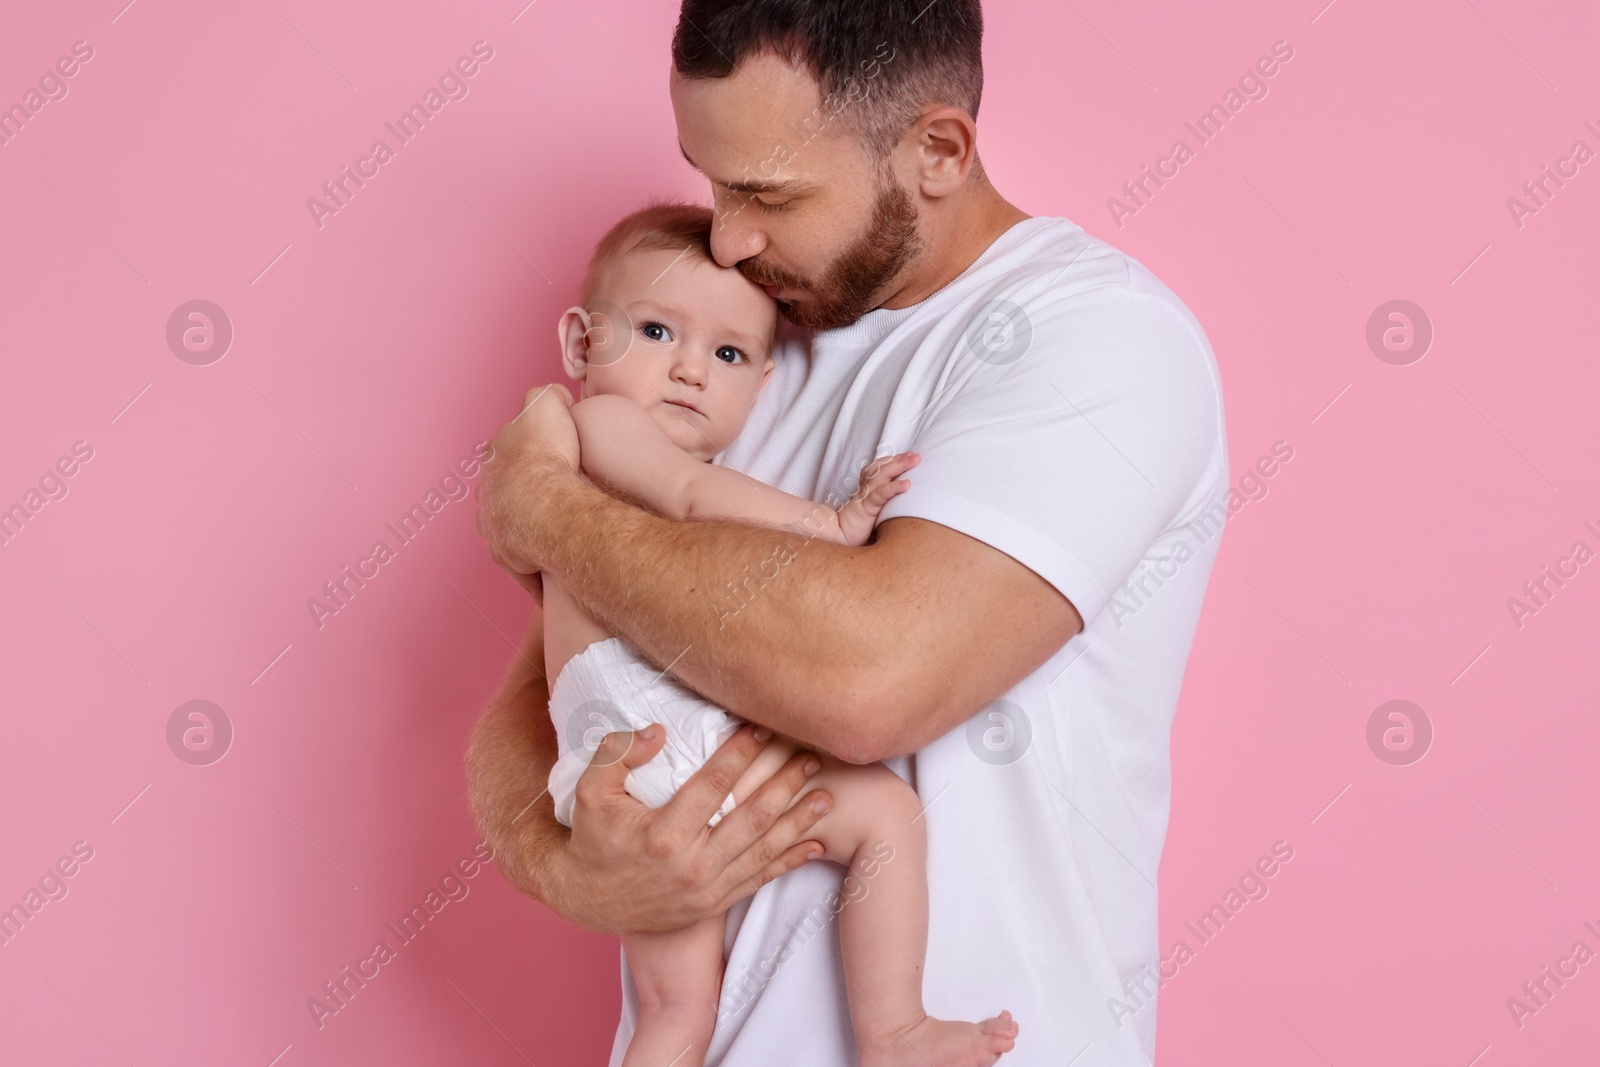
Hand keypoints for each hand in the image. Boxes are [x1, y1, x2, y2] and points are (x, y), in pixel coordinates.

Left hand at [476, 385, 579, 580]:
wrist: (542, 502)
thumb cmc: (545, 454)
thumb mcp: (545, 403)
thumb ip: (547, 395)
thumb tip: (558, 398)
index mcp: (492, 462)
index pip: (502, 458)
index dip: (524, 459)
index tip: (542, 463)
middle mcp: (486, 498)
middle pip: (503, 498)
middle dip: (521, 501)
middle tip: (552, 504)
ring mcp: (494, 532)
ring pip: (511, 534)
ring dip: (527, 537)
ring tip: (555, 539)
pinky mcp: (510, 561)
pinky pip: (526, 571)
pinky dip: (539, 574)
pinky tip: (555, 577)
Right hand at [560, 723, 832, 934]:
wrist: (583, 900)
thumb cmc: (590, 839)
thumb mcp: (588, 792)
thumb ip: (618, 754)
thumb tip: (658, 731)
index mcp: (663, 835)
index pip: (713, 786)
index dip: (740, 754)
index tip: (762, 728)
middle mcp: (691, 866)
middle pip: (751, 818)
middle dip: (784, 785)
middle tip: (810, 757)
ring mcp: (706, 889)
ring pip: (763, 851)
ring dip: (798, 823)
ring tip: (826, 796)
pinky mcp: (712, 905)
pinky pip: (758, 880)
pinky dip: (788, 863)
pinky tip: (814, 845)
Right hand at [835, 451, 918, 546]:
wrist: (837, 537)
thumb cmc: (855, 528)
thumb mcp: (872, 513)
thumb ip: (883, 505)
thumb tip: (904, 504)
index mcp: (867, 489)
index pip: (879, 468)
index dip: (893, 460)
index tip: (909, 455)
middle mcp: (866, 489)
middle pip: (882, 467)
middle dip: (899, 459)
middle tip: (916, 454)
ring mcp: (865, 497)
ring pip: (881, 475)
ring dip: (899, 465)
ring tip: (914, 460)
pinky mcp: (865, 508)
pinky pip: (880, 494)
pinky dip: (893, 487)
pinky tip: (906, 484)